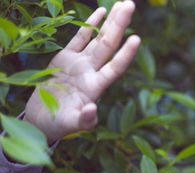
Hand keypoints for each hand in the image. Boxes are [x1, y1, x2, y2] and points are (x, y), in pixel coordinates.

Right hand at [24, 0, 139, 143]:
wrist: (43, 119)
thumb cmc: (58, 125)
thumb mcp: (70, 125)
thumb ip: (83, 120)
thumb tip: (92, 110)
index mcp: (95, 87)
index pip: (115, 68)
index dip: (126, 55)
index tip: (137, 39)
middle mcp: (91, 72)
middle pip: (109, 46)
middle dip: (120, 25)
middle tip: (131, 5)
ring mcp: (80, 63)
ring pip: (98, 38)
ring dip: (111, 22)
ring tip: (123, 4)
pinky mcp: (66, 58)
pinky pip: (80, 38)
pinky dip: (90, 25)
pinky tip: (102, 12)